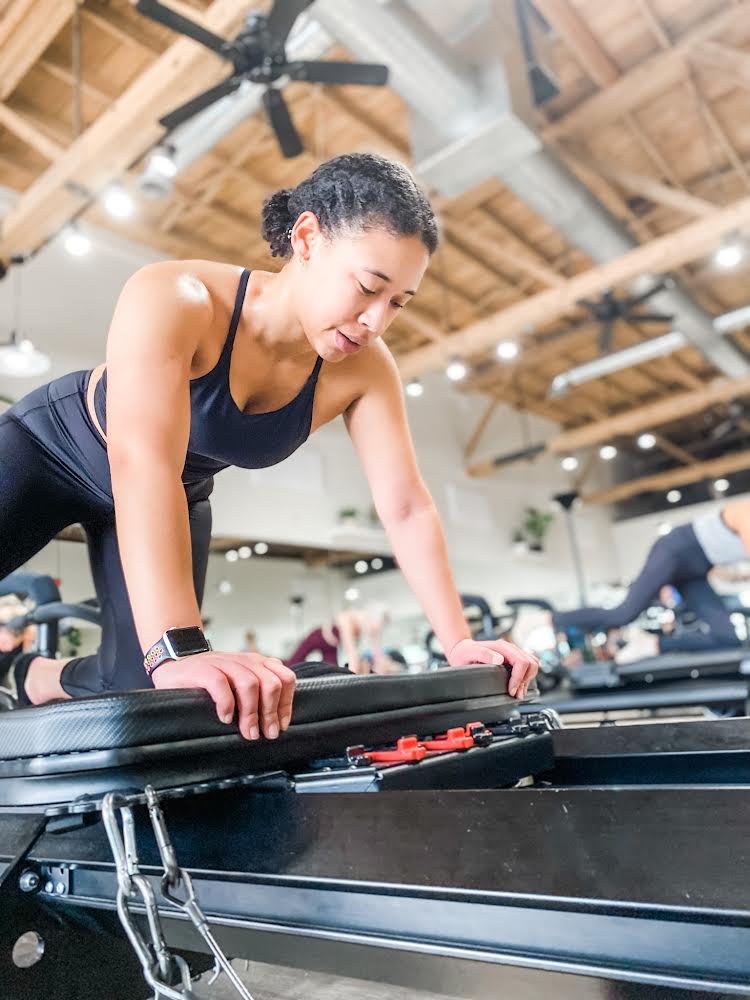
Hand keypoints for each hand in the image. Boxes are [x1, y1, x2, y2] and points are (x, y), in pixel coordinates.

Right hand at [151, 650, 295, 740]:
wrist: (175, 667)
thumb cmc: (208, 681)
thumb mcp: (238, 683)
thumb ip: (259, 692)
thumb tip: (277, 720)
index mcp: (256, 663)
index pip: (285, 678)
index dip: (286, 704)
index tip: (281, 725)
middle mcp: (243, 661)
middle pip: (271, 683)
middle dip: (270, 713)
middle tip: (265, 734)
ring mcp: (223, 663)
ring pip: (249, 684)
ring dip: (251, 713)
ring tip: (247, 732)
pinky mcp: (202, 669)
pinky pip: (220, 684)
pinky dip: (226, 704)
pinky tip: (225, 718)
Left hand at [446, 637, 538, 698]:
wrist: (462, 650)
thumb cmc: (465, 652)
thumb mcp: (470, 652)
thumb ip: (483, 654)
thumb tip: (500, 659)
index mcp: (502, 647)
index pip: (521, 662)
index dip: (519, 678)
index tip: (511, 691)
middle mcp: (510, 649)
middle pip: (531, 664)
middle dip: (525, 681)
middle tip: (515, 694)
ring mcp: (513, 653)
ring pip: (532, 665)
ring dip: (528, 680)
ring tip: (518, 691)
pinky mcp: (513, 659)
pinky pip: (528, 666)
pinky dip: (527, 677)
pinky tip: (518, 685)